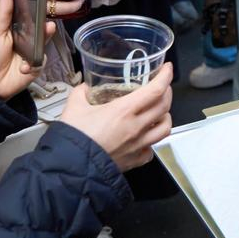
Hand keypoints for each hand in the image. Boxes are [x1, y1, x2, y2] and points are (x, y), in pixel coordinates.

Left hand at [0, 0, 51, 95]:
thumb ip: (3, 12)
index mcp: (14, 22)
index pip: (21, 1)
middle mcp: (26, 32)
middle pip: (39, 16)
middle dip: (44, 9)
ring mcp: (33, 47)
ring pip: (44, 35)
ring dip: (44, 34)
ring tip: (46, 29)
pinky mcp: (37, 63)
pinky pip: (42, 58)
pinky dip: (33, 63)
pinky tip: (24, 67)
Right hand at [59, 64, 173, 169]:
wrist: (71, 168)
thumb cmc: (74, 139)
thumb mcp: (73, 108)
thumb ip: (81, 93)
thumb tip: (84, 87)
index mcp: (124, 111)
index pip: (155, 90)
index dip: (165, 77)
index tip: (167, 69)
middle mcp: (136, 127)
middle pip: (164, 106)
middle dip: (168, 92)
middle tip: (162, 86)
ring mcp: (138, 145)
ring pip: (165, 128)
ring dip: (165, 117)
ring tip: (158, 112)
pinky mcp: (135, 160)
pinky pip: (151, 150)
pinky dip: (152, 142)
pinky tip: (144, 138)